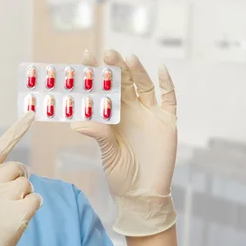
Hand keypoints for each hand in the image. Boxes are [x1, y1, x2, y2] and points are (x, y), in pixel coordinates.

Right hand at [0, 112, 42, 245]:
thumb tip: (13, 173)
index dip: (17, 129)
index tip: (32, 113)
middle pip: (19, 168)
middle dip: (19, 182)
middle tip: (8, 202)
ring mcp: (1, 198)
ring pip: (28, 185)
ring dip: (23, 199)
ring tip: (5, 216)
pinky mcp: (15, 215)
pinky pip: (36, 201)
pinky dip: (31, 210)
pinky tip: (15, 222)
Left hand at [72, 50, 177, 236]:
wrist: (142, 192)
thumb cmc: (120, 174)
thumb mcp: (107, 154)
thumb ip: (98, 135)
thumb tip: (76, 123)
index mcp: (112, 116)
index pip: (102, 89)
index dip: (95, 73)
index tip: (85, 56)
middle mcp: (130, 111)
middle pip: (123, 82)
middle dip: (116, 67)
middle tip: (107, 53)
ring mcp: (149, 114)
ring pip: (144, 85)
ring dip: (137, 71)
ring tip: (128, 58)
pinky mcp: (166, 122)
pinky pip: (169, 98)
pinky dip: (167, 83)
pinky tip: (161, 69)